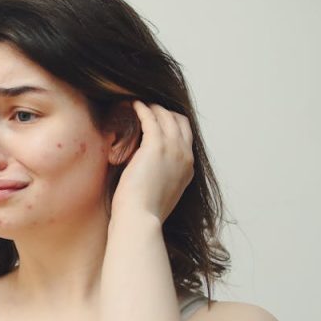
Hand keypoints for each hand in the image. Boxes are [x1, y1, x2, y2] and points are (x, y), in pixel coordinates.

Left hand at [109, 101, 193, 223]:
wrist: (140, 218)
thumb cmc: (143, 212)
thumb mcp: (160, 193)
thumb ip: (161, 179)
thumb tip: (147, 173)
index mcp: (187, 169)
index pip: (186, 136)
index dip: (172, 124)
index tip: (158, 120)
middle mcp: (184, 156)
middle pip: (180, 121)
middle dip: (164, 111)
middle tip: (147, 107)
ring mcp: (173, 150)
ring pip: (166, 116)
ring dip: (152, 106)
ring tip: (138, 102)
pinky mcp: (156, 147)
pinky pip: (150, 118)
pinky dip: (142, 108)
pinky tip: (132, 104)